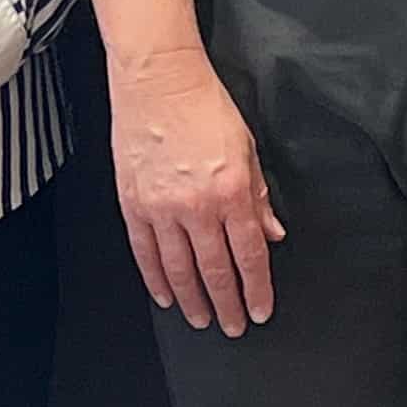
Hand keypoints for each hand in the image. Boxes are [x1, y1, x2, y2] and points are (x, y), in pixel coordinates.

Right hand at [111, 41, 280, 335]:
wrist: (159, 80)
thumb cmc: (206, 106)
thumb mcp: (247, 147)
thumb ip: (260, 195)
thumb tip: (272, 233)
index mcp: (233, 191)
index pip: (250, 255)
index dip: (257, 289)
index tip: (261, 310)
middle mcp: (198, 206)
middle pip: (216, 270)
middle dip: (227, 304)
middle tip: (233, 327)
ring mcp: (162, 207)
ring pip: (179, 269)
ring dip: (193, 300)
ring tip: (201, 320)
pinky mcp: (134, 204)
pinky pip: (146, 253)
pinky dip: (156, 279)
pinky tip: (166, 296)